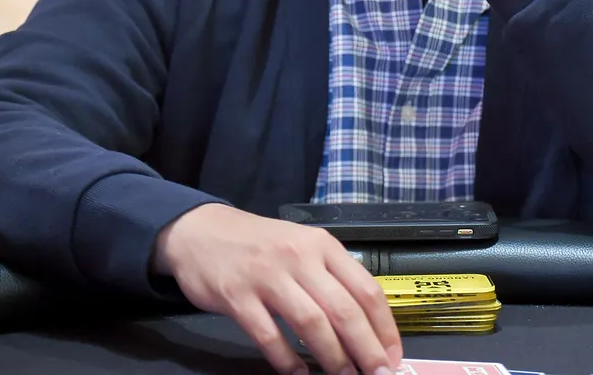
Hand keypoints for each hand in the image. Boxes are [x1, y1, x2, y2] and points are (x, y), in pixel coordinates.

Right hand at [153, 203, 401, 374]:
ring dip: (333, 358)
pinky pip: (269, 336)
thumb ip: (331, 277)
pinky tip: (299, 374)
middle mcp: (299, 257)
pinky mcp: (237, 296)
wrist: (200, 231)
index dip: (384, 327)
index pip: (366, 288)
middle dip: (366, 349)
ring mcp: (267, 276)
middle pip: (343, 309)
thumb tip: (367, 324)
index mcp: (322, 245)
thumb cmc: (260, 244)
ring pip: (312, 324)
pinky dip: (287, 361)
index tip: (392, 356)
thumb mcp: (302, 246)